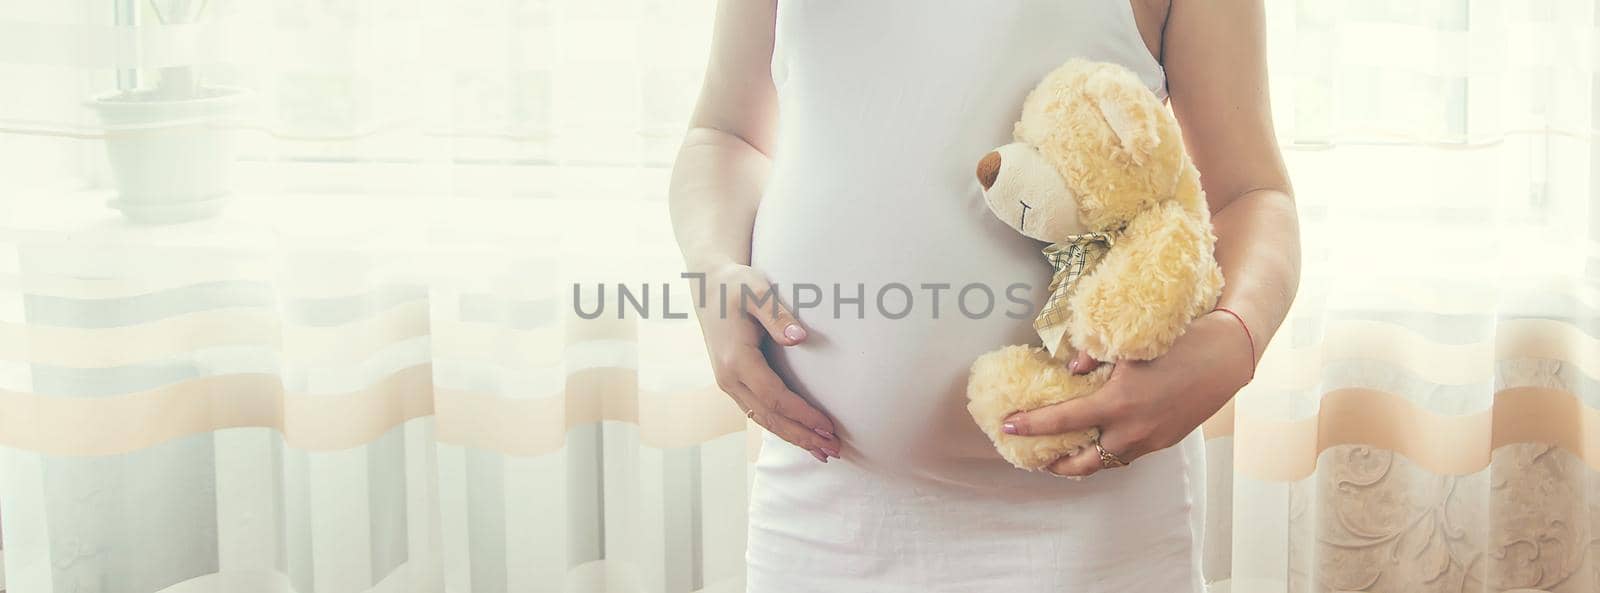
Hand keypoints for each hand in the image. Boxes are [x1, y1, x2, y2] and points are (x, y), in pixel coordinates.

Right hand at [690, 262, 840, 462]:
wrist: (707, 284)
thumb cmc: (736, 284)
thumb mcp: (756, 290)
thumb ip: (777, 314)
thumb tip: (799, 338)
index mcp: (735, 360)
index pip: (774, 397)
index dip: (802, 415)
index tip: (828, 426)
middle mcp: (728, 378)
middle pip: (769, 418)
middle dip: (801, 436)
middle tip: (833, 450)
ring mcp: (728, 383)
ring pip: (762, 420)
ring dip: (793, 437)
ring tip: (822, 451)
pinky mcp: (732, 382)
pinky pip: (757, 412)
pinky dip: (780, 427)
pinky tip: (799, 434)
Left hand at [1000, 311, 1253, 476]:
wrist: (1228, 356)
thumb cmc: (1179, 342)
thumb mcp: (1130, 344)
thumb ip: (1093, 356)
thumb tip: (1070, 370)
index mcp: (1118, 405)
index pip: (1063, 422)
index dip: (1031, 425)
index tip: (1007, 426)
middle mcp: (1132, 431)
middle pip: (1083, 463)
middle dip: (1056, 465)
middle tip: (1036, 457)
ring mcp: (1151, 441)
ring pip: (1108, 462)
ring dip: (1083, 461)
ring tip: (1064, 454)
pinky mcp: (1165, 441)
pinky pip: (1129, 454)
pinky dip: (1109, 452)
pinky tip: (1102, 440)